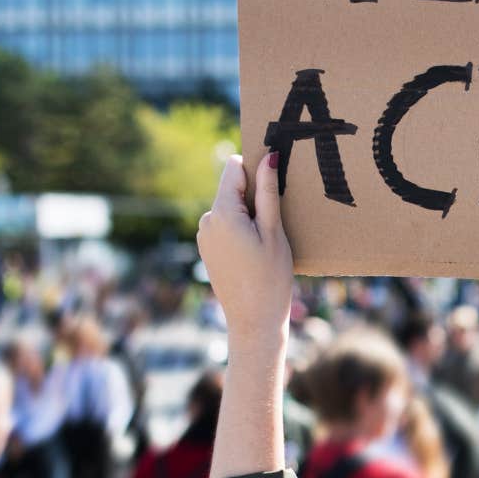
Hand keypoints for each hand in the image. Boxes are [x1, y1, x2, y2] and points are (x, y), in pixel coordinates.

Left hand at [196, 154, 293, 350]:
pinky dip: (241, 230)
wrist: (253, 321)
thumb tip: (268, 156)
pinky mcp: (207, 249)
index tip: (273, 185)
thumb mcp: (273, 231)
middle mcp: (206, 221)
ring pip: (230, 209)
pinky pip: (225, 226)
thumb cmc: (270, 278)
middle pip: (232, 189)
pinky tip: (255, 253)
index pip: (234, 168)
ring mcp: (204, 236)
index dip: (255, 170)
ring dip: (248, 216)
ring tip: (266, 243)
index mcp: (222, 213)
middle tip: (274, 224)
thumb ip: (268, 192)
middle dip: (253, 197)